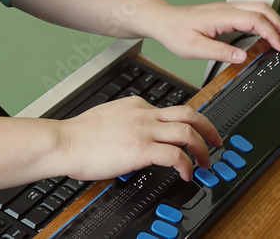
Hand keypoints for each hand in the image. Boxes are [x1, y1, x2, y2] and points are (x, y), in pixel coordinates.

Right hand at [58, 97, 220, 181]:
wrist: (64, 142)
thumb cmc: (78, 136)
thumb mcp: (107, 119)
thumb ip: (126, 123)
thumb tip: (134, 139)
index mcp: (136, 105)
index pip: (170, 110)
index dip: (186, 123)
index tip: (191, 135)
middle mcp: (144, 113)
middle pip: (189, 113)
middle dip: (208, 128)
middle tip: (215, 140)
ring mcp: (144, 129)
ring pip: (187, 131)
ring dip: (202, 148)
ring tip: (206, 162)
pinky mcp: (141, 148)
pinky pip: (175, 155)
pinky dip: (187, 165)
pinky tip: (187, 174)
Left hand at [142, 2, 279, 63]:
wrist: (164, 21)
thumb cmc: (175, 32)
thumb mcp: (195, 48)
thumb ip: (220, 52)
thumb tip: (243, 57)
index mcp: (222, 15)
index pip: (255, 20)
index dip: (272, 33)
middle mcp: (227, 8)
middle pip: (263, 9)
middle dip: (279, 24)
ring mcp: (227, 8)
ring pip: (258, 8)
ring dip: (273, 21)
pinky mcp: (225, 12)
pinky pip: (250, 12)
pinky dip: (264, 21)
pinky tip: (265, 33)